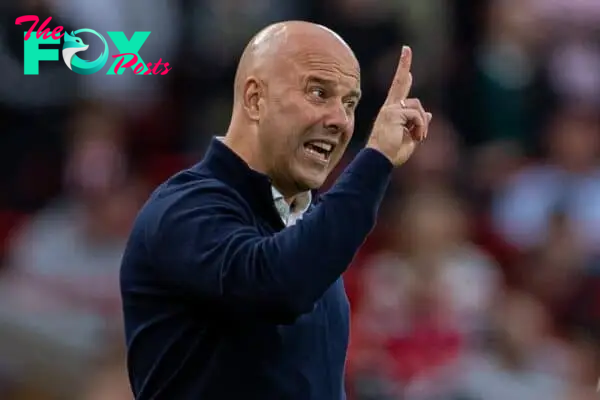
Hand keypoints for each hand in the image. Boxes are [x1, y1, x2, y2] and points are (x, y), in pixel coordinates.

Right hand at [366, 46, 431, 165]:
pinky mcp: (393, 112)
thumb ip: (418, 124)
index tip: (406, 59)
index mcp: (393, 112)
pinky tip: (416, 137)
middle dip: (403, 64)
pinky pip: (416, 115)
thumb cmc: (392, 153)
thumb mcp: (411, 137)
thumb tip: (429, 113)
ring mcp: (390, 109)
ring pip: (417, 106)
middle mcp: (390, 108)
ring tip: (418, 137)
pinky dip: (420, 127)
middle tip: (406, 49)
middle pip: (399, 83)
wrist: (380, 159)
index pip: (399, 89)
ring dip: (422, 124)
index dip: (403, 73)